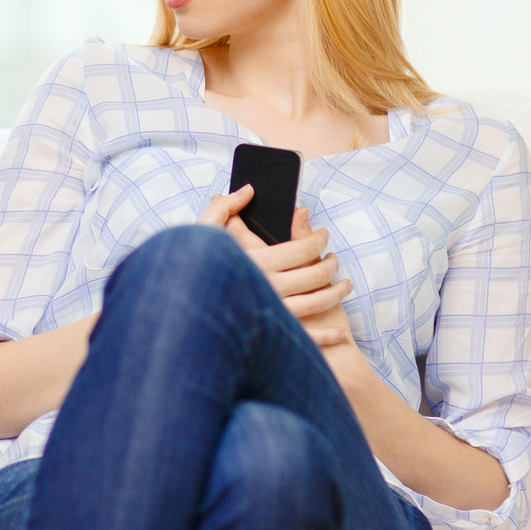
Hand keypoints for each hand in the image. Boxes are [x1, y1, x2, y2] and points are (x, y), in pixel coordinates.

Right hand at [199, 190, 353, 345]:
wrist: (186, 319)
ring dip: (337, 293)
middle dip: (331, 263)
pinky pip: (309, 339)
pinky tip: (342, 333)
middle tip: (334, 257)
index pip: (302, 247)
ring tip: (345, 285)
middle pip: (316, 274)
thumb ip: (224, 207)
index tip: (323, 234)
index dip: (318, 238)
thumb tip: (248, 190)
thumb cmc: (191, 270)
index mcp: (257, 261)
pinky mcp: (274, 340)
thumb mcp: (202, 232)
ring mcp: (274, 316)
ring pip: (318, 302)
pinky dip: (329, 337)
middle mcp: (269, 288)